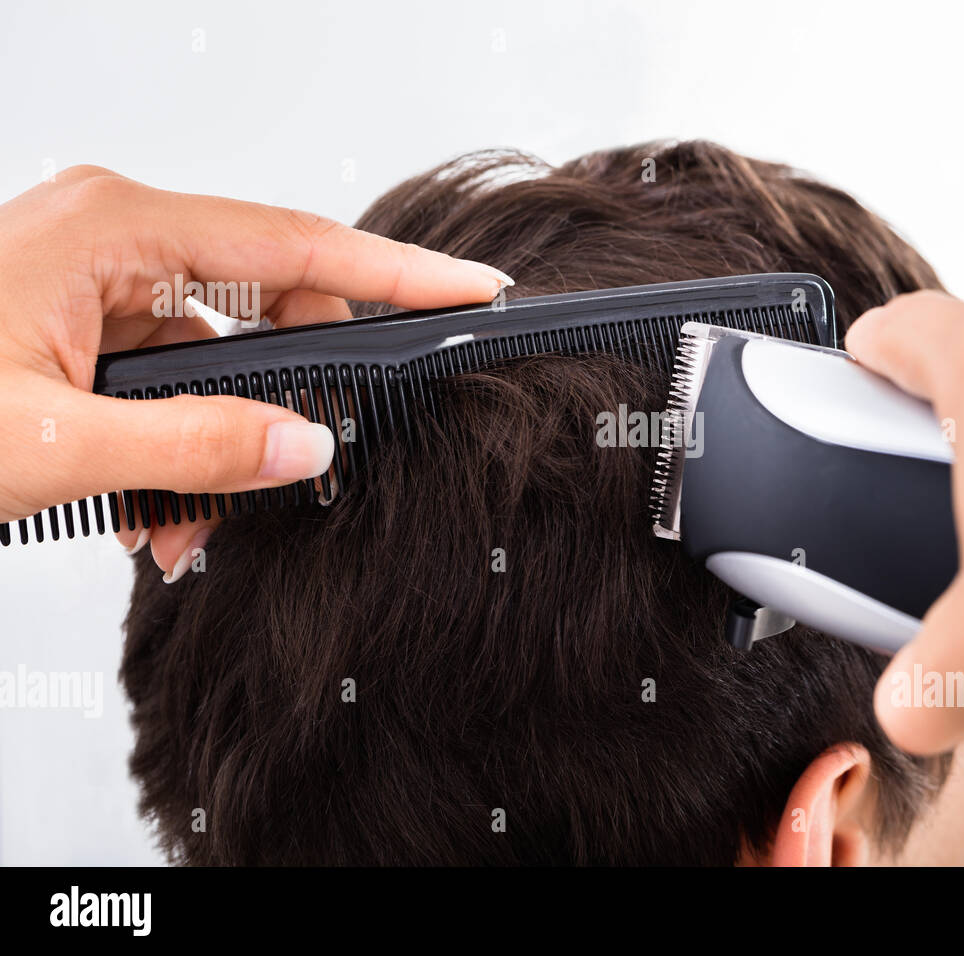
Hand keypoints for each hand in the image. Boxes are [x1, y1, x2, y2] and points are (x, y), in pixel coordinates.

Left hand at [0, 166, 509, 577]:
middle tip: (298, 469)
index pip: (295, 244)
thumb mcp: (52, 448)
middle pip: (262, 304)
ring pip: (210, 360)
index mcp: (110, 227)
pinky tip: (145, 509)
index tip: (470, 289)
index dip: (395, 274)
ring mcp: (89, 279)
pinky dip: (168, 448)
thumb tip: (306, 448)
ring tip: (179, 526)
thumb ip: (197, 450)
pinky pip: (161, 381)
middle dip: (282, 401)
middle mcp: (108, 236)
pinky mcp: (72, 322)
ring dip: (213, 448)